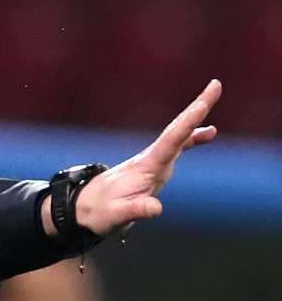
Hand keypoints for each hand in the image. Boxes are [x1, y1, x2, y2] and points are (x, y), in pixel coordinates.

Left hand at [41, 80, 221, 238]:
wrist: (84, 207)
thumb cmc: (101, 211)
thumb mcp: (118, 215)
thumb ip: (137, 210)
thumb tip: (156, 208)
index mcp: (145, 168)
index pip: (171, 142)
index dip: (188, 124)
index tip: (202, 104)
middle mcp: (151, 159)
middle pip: (177, 129)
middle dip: (196, 108)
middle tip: (215, 85)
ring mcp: (152, 161)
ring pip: (178, 135)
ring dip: (196, 117)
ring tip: (213, 96)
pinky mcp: (153, 167)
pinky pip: (177, 147)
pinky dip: (192, 138)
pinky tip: (209, 134)